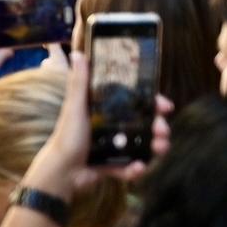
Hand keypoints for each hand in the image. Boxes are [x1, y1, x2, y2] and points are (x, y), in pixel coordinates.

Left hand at [23, 52, 169, 198]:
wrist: (61, 172)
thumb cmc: (67, 136)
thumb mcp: (75, 108)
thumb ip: (79, 83)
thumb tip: (79, 54)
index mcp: (105, 112)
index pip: (134, 104)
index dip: (152, 104)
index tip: (165, 106)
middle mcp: (112, 128)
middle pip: (144, 125)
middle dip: (159, 127)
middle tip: (163, 129)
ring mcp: (115, 148)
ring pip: (144, 146)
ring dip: (156, 147)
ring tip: (160, 148)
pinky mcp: (114, 166)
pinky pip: (132, 167)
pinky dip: (137, 169)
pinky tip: (136, 168)